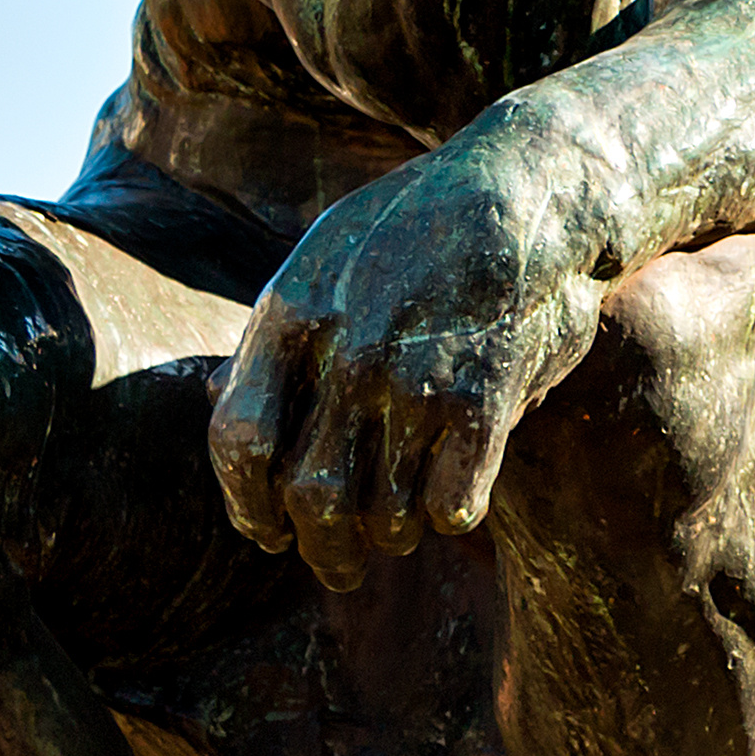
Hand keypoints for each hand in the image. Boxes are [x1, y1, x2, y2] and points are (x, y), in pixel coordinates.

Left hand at [208, 117, 626, 585]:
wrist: (535, 188)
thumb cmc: (424, 224)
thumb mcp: (329, 254)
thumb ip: (280, 332)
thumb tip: (219, 403)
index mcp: (293, 312)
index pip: (238, 439)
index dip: (245, 503)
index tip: (264, 532)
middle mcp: (348, 350)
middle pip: (309, 495)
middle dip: (319, 549)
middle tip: (336, 567)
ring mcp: (416, 377)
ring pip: (383, 513)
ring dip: (388, 539)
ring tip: (396, 536)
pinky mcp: (485, 398)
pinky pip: (452, 505)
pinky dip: (448, 518)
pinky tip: (453, 504)